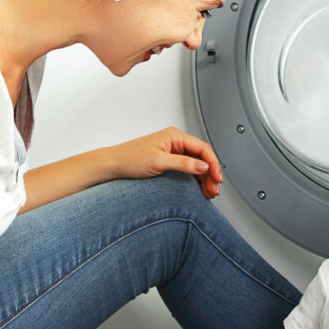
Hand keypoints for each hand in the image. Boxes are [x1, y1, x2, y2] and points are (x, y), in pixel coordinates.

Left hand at [108, 127, 222, 198]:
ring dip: (204, 178)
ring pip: (196, 165)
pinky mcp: (168, 162)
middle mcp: (175, 142)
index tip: (217, 177)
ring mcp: (172, 152)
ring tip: (209, 192)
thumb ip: (183, 163)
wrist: (112, 166)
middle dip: (210, 173)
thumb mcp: (159, 162)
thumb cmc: (129, 159)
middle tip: (214, 188)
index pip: (202, 148)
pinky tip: (199, 189)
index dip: (213, 163)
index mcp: (174, 136)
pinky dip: (195, 180)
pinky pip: (188, 170)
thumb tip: (203, 166)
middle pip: (201, 157)